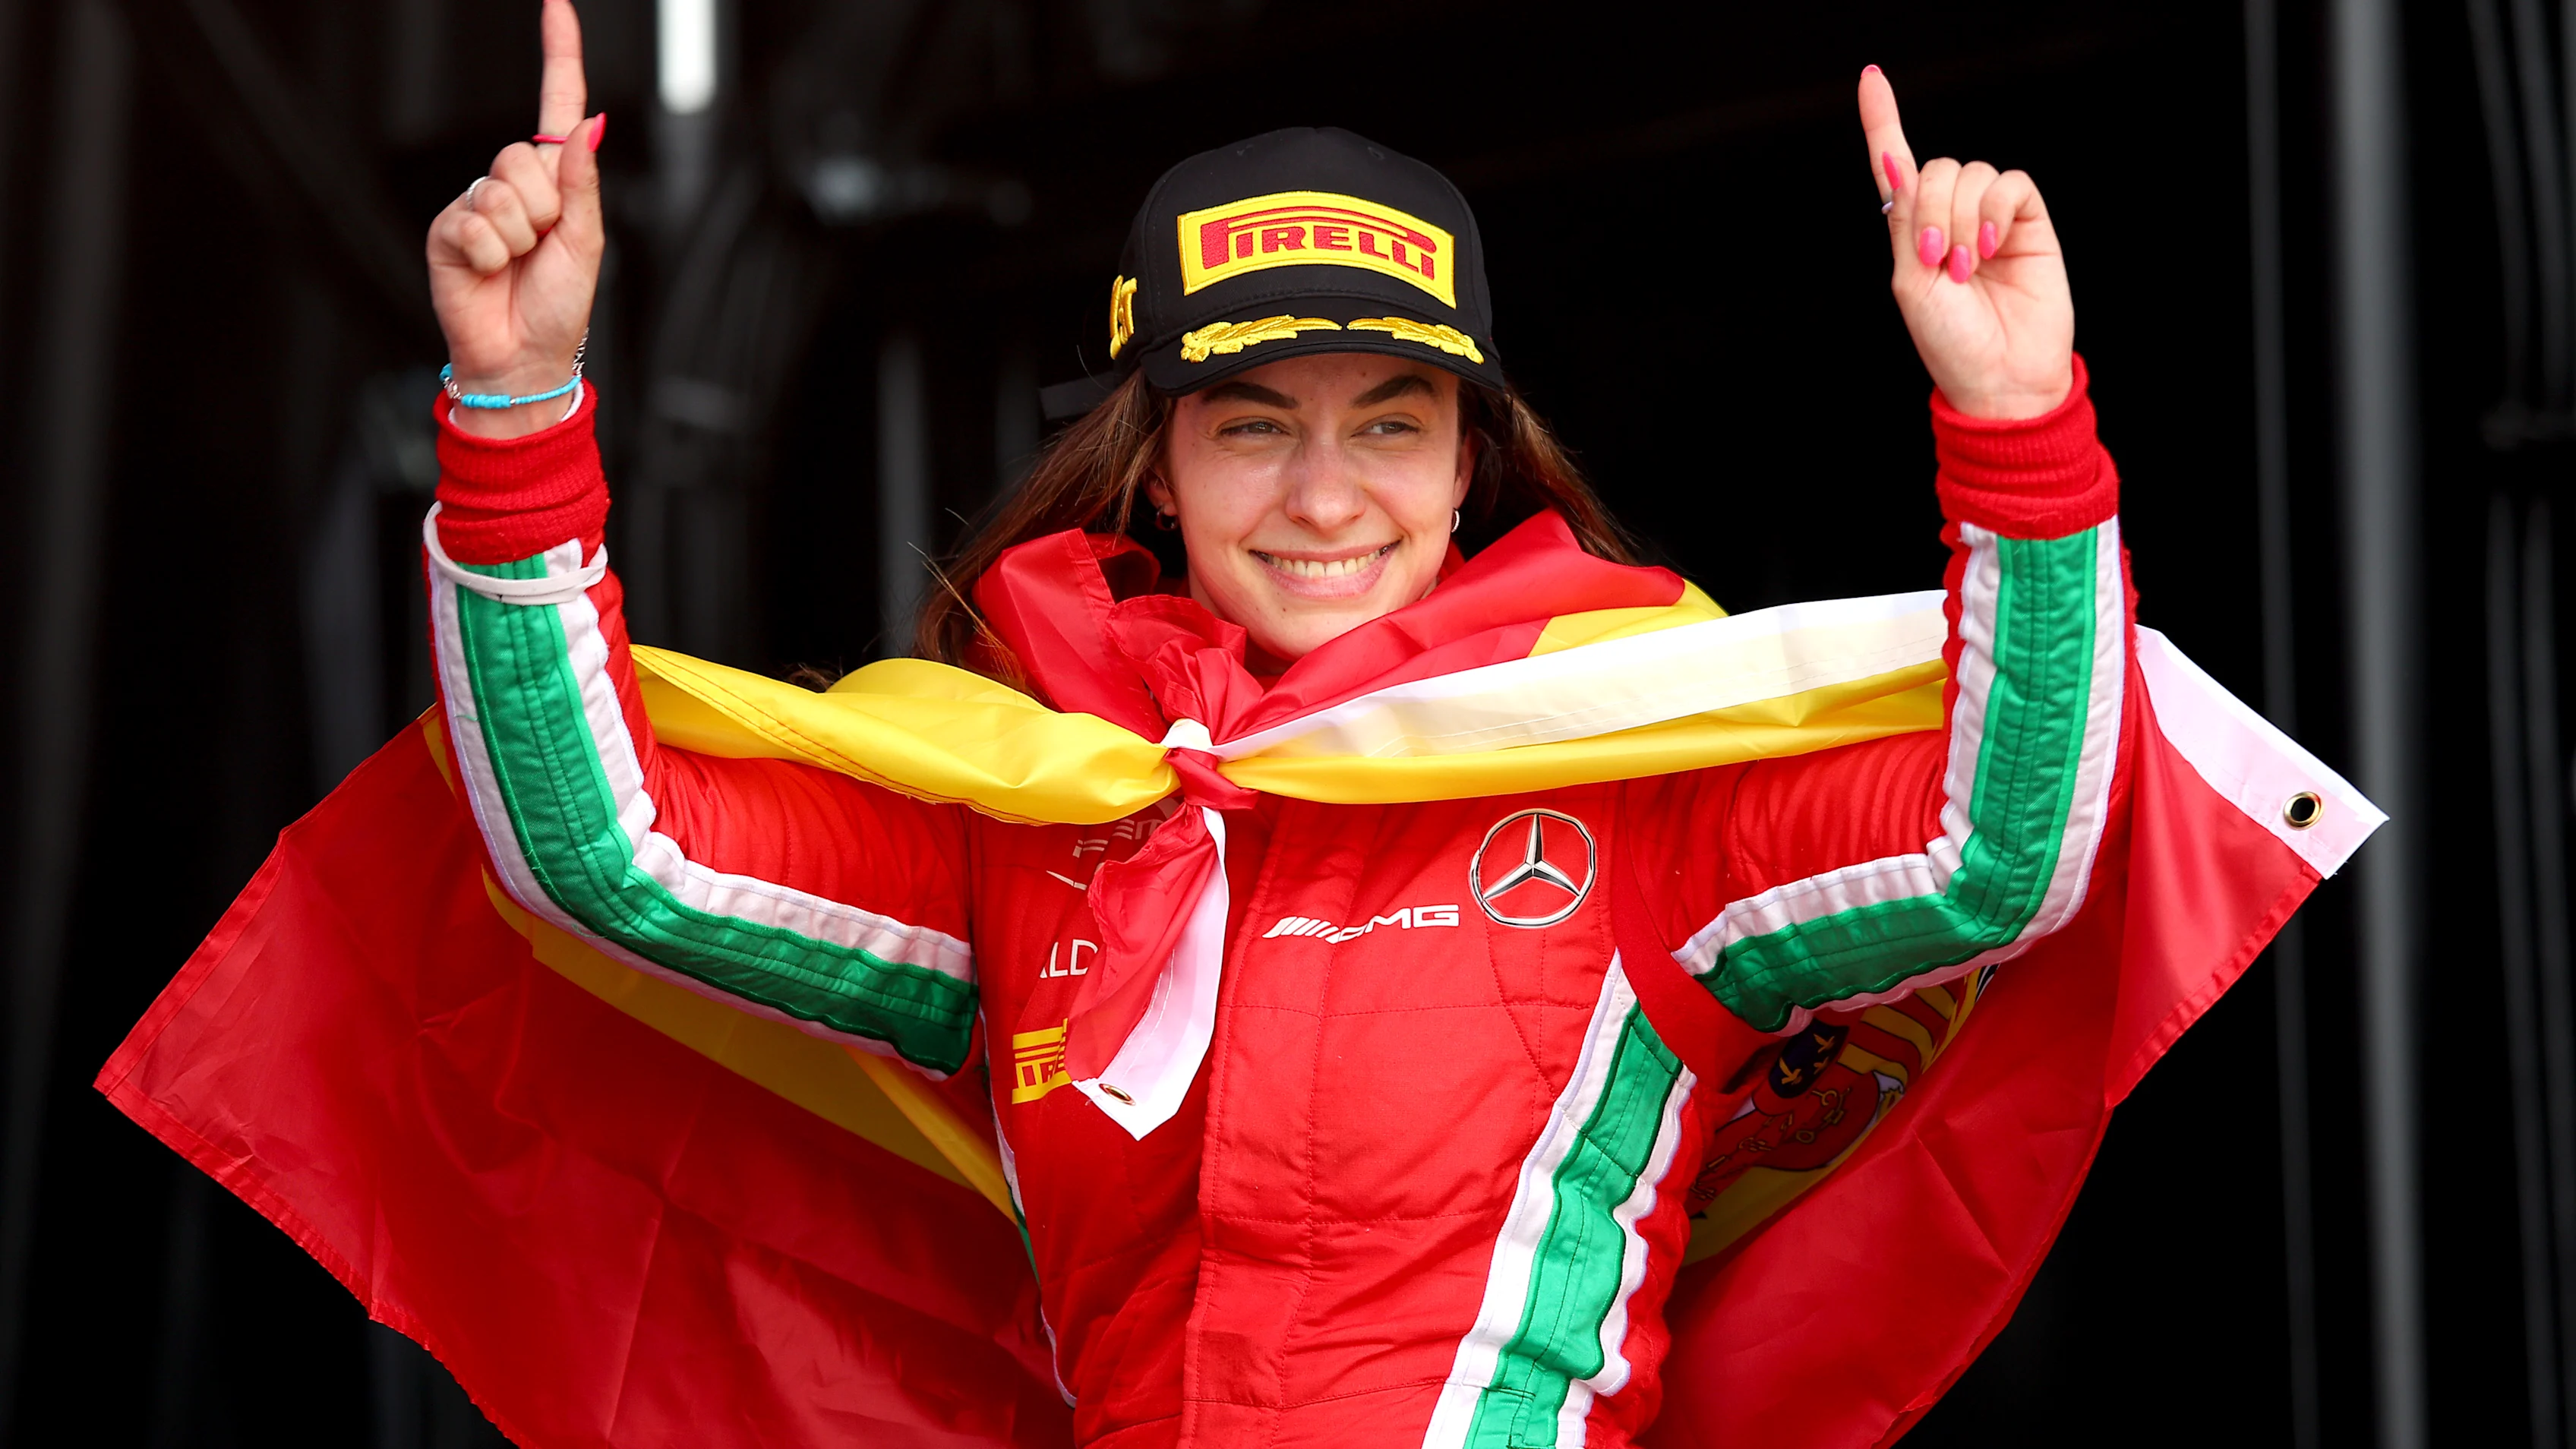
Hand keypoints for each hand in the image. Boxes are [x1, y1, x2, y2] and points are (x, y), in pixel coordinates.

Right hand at [427, 0, 603, 438]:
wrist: (521, 355)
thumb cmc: (559, 305)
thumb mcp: (587, 241)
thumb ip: (583, 180)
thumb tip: (587, 122)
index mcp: (553, 180)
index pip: (554, 104)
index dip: (558, 54)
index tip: (556, 3)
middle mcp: (512, 183)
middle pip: (522, 158)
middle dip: (543, 209)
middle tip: (540, 247)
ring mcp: (475, 203)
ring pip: (499, 193)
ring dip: (517, 237)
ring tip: (516, 265)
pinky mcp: (446, 227)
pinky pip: (472, 222)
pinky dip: (488, 253)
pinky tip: (487, 271)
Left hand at [1860, 66, 2073, 420]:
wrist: (2001, 376)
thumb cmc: (1950, 341)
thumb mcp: (1911, 282)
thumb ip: (1905, 219)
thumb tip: (1892, 160)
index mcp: (1913, 231)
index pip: (1897, 165)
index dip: (1884, 121)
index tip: (1871, 77)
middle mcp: (1951, 216)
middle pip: (1935, 167)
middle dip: (1931, 210)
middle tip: (1941, 261)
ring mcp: (1991, 217)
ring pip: (1971, 173)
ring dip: (1962, 219)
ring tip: (1968, 267)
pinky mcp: (2028, 220)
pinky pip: (2010, 183)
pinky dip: (1994, 210)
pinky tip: (1991, 247)